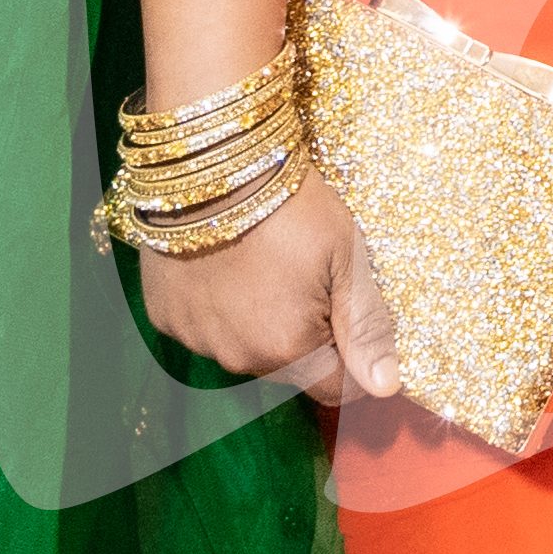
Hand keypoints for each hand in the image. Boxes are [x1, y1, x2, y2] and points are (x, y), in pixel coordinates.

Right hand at [128, 169, 401, 399]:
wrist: (214, 165)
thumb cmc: (291, 207)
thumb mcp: (345, 258)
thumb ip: (365, 328)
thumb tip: (386, 388)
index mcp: (291, 350)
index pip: (335, 388)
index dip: (351, 360)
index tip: (348, 318)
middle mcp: (240, 358)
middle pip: (288, 368)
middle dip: (305, 336)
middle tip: (305, 276)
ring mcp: (198, 339)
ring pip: (243, 348)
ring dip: (257, 323)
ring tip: (262, 265)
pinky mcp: (166, 316)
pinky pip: (202, 327)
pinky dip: (216, 307)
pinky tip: (223, 265)